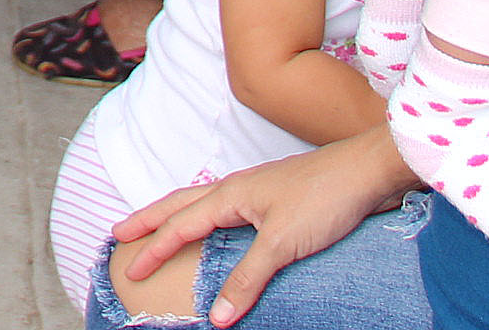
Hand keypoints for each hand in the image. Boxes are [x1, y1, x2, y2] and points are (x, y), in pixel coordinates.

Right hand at [109, 128, 418, 327]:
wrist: (368, 172)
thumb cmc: (324, 199)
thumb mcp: (282, 245)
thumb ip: (247, 279)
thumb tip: (217, 318)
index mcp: (231, 195)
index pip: (181, 226)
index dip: (154, 249)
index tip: (129, 269)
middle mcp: (238, 189)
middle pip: (180, 203)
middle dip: (149, 219)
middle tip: (119, 232)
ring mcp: (258, 191)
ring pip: (203, 202)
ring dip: (176, 214)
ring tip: (157, 225)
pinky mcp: (278, 199)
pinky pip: (228, 209)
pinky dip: (209, 218)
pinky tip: (218, 228)